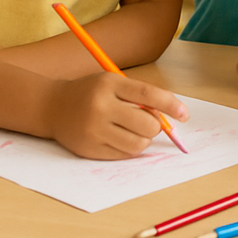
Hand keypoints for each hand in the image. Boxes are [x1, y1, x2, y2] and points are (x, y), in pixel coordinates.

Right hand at [46, 72, 189, 159]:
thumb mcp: (114, 83)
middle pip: (146, 124)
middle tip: (151, 123)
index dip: (171, 105)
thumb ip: (139, 96)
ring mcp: (94, 131)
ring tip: (136, 130)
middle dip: (156, 126)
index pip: (148, 95)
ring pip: (137, 144)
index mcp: (110, 85)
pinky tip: (123, 138)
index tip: (185, 114)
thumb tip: (168, 115)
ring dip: (145, 139)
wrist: (52, 106)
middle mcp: (101, 107)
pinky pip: (123, 155)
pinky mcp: (89, 150)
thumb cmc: (91, 92)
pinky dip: (131, 148)